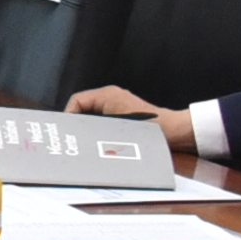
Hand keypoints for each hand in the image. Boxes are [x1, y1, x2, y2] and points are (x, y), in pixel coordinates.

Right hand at [68, 84, 194, 148]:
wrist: (174, 133)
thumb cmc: (150, 129)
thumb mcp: (115, 129)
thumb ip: (91, 128)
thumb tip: (75, 133)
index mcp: (107, 95)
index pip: (76, 101)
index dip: (68, 116)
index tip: (66, 131)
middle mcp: (111, 98)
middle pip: (83, 108)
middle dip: (78, 124)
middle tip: (73, 139)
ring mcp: (118, 106)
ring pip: (92, 116)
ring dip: (89, 129)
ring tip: (86, 143)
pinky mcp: (124, 116)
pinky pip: (103, 122)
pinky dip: (99, 132)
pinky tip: (100, 144)